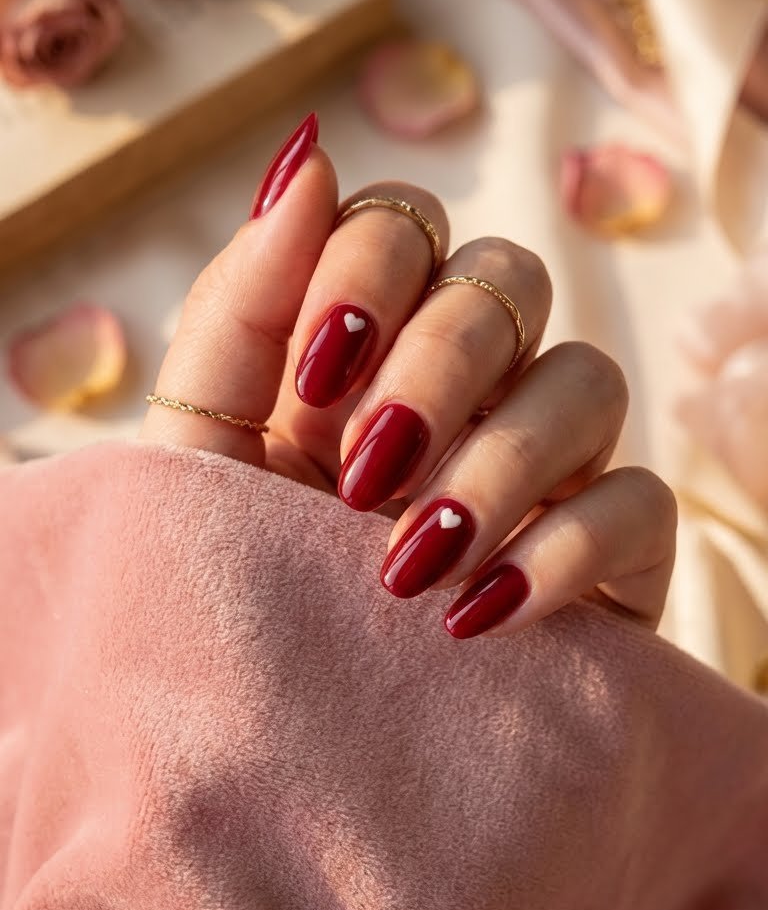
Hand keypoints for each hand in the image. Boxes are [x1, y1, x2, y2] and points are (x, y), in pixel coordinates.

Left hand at [142, 113, 676, 638]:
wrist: (282, 755)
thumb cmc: (232, 593)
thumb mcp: (200, 452)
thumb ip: (240, 305)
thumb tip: (305, 154)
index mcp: (362, 347)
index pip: (404, 226)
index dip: (369, 272)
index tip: (315, 378)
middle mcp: (465, 388)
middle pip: (509, 280)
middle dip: (440, 365)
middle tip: (364, 473)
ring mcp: (546, 467)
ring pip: (589, 378)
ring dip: (497, 464)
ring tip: (409, 564)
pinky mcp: (611, 556)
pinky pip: (642, 501)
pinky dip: (565, 549)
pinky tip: (481, 616)